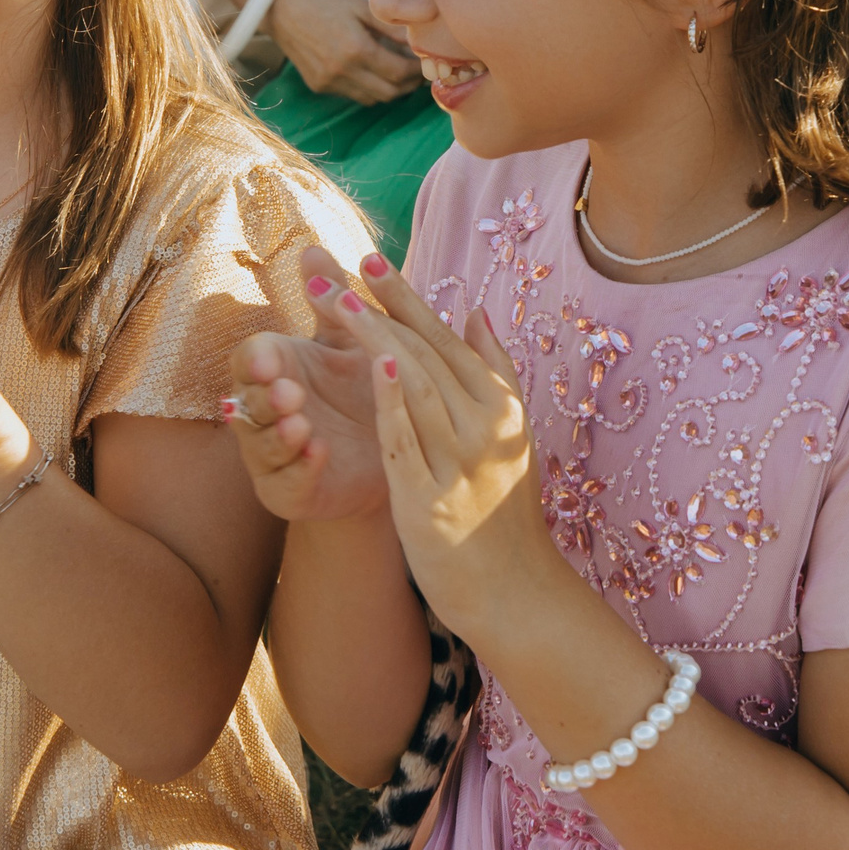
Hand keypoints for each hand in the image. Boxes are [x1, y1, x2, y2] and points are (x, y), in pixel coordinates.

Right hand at [223, 247, 389, 519]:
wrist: (390, 456)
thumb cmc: (366, 389)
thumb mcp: (352, 341)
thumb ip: (333, 300)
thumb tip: (311, 248)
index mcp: (275, 369)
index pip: (250, 358)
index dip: (256, 360)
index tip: (273, 357)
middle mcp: (265, 411)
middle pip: (247, 401)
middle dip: (264, 397)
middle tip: (288, 391)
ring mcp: (272, 454)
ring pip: (260, 444)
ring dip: (278, 434)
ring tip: (303, 424)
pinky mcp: (287, 491)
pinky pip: (285, 482)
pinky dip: (299, 467)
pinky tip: (318, 453)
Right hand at [270, 0, 423, 104]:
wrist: (281, 10)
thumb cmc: (323, 2)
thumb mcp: (361, 8)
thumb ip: (392, 28)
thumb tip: (419, 43)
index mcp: (356, 49)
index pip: (399, 73)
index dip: (417, 72)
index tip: (425, 64)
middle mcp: (342, 71)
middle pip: (390, 93)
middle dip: (408, 85)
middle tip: (417, 73)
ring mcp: (329, 82)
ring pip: (373, 99)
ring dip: (390, 89)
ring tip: (398, 73)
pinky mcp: (319, 86)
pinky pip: (354, 95)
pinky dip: (369, 88)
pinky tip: (371, 72)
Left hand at [322, 253, 552, 627]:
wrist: (512, 589)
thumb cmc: (503, 510)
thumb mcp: (512, 434)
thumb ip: (493, 370)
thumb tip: (476, 312)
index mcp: (498, 404)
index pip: (444, 337)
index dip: (404, 297)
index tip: (369, 260)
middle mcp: (483, 425)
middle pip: (425, 353)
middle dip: (378, 308)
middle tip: (336, 274)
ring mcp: (459, 460)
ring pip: (414, 384)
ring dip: (374, 339)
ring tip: (336, 304)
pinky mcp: (431, 497)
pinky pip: (408, 440)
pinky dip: (393, 401)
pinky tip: (373, 367)